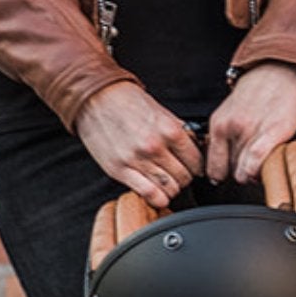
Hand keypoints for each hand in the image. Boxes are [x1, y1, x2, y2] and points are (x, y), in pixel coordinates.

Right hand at [75, 82, 203, 208]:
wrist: (96, 98)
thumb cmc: (129, 103)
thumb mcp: (163, 112)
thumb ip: (182, 132)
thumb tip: (199, 149)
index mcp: (170, 130)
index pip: (197, 162)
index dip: (197, 167)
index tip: (193, 167)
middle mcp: (155, 147)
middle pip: (185, 178)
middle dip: (185, 177)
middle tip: (178, 172)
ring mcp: (137, 160)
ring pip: (170, 189)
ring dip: (171, 188)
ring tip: (165, 180)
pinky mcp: (119, 170)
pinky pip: (149, 194)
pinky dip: (157, 198)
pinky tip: (156, 191)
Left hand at [206, 61, 295, 184]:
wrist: (278, 72)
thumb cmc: (257, 93)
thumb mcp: (229, 113)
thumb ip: (225, 137)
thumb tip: (224, 164)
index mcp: (218, 124)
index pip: (212, 165)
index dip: (222, 175)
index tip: (230, 176)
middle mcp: (231, 128)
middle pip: (230, 170)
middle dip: (240, 173)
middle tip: (250, 168)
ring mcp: (250, 130)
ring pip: (244, 170)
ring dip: (254, 173)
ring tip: (262, 164)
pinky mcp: (273, 131)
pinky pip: (257, 161)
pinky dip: (258, 171)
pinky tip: (264, 169)